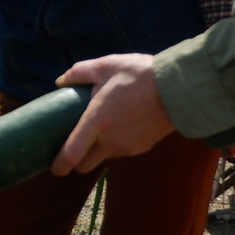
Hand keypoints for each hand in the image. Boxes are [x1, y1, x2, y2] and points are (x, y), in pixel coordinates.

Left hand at [52, 53, 173, 174]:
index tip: (54, 168)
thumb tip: (60, 81)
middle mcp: (110, 141)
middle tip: (74, 144)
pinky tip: (123, 123)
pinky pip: (122, 151)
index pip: (71, 155)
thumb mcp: (107, 66)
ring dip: (98, 149)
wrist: (179, 88)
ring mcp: (127, 147)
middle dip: (76, 160)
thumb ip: (79, 73)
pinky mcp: (142, 148)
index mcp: (96, 122)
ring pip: (105, 157)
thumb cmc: (140, 74)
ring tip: (102, 125)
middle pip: (85, 165)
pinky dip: (117, 143)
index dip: (59, 165)